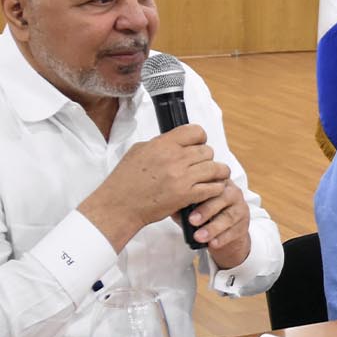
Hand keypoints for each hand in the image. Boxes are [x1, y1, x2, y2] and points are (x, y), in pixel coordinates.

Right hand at [79, 126, 230, 250]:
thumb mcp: (138, 151)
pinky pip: (213, 188)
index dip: (200, 138)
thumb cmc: (125, 180)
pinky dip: (215, 189)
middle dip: (207, 158)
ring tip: (214, 177)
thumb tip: (175, 142)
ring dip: (217, 173)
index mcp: (163, 144)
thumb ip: (159, 144)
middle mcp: (175, 158)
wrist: (120, 205)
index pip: (195, 132)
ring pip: (215, 168)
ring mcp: (182, 177)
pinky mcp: (186, 195)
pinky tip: (210, 190)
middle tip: (202, 166)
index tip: (198, 145)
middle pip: (207, 151)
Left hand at [184, 178, 252, 268]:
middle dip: (206, 210)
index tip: (185, 200)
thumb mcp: (194, 206)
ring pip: (228, 217)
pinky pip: (234, 231)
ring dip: (212, 228)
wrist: (226, 233)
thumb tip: (170, 206)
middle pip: (222, 197)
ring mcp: (240, 209)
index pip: (212, 182)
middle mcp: (232, 192)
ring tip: (199, 236)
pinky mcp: (244, 225)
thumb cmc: (207, 215)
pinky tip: (212, 243)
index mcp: (219, 182)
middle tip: (192, 220)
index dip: (200, 190)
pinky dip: (222, 238)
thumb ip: (184, 204)